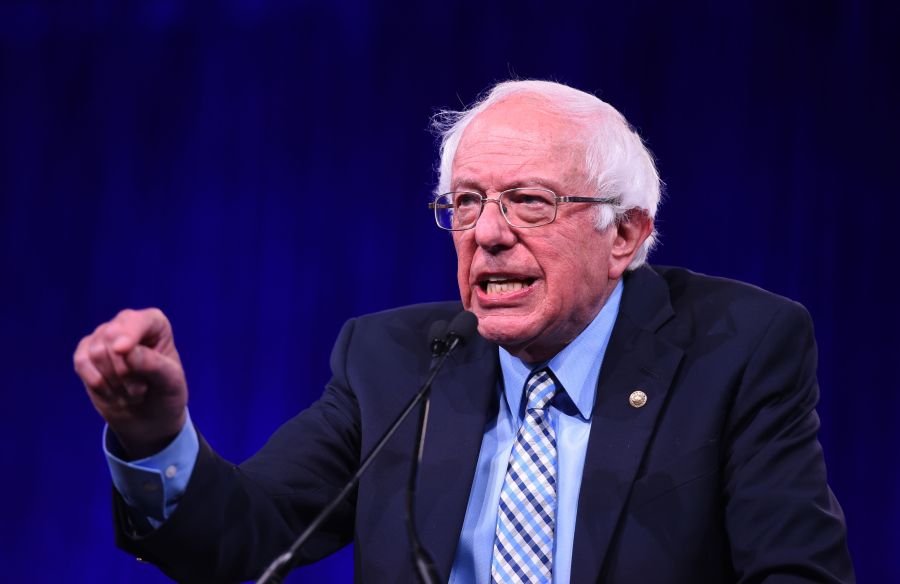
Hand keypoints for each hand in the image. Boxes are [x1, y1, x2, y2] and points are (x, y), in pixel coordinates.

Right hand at [74, 308, 187, 458]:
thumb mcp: (171, 382)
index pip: (136, 321)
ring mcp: (103, 336)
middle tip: (140, 389)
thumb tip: (126, 351)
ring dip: (113, 382)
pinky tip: (113, 393)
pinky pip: (81, 363)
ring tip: (130, 392)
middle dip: (124, 371)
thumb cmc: (165, 393)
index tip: (122, 349)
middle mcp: (126, 323)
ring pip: (95, 353)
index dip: (128, 334)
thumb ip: (153, 365)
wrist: (148, 417)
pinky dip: (98, 384)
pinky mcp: (85, 353)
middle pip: (111, 338)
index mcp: (154, 323)